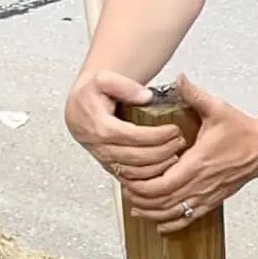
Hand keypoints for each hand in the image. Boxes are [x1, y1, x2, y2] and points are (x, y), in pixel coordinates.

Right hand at [64, 69, 185, 181]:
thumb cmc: (91, 93)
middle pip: (138, 157)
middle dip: (163, 152)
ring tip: (175, 154)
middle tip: (180, 142)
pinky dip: (149, 178)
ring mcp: (105, 161)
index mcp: (100, 127)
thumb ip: (124, 85)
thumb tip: (146, 97)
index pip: (134, 136)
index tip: (174, 130)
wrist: (77, 109)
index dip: (157, 136)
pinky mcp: (109, 168)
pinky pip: (131, 180)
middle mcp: (102, 148)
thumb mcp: (102, 78)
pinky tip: (163, 168)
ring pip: (136, 173)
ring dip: (159, 167)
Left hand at [125, 76, 257, 232]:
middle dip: (141, 200)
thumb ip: (194, 95)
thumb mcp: (217, 108)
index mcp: (197, 163)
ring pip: (173, 213)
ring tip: (136, 208)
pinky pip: (188, 218)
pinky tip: (159, 223)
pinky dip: (171, 223)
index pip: (162, 184)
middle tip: (125, 191)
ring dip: (152, 213)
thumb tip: (179, 79)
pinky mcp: (212, 201)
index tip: (127, 179)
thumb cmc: (241, 131)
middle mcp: (200, 184)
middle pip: (162, 202)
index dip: (141, 187)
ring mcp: (206, 195)